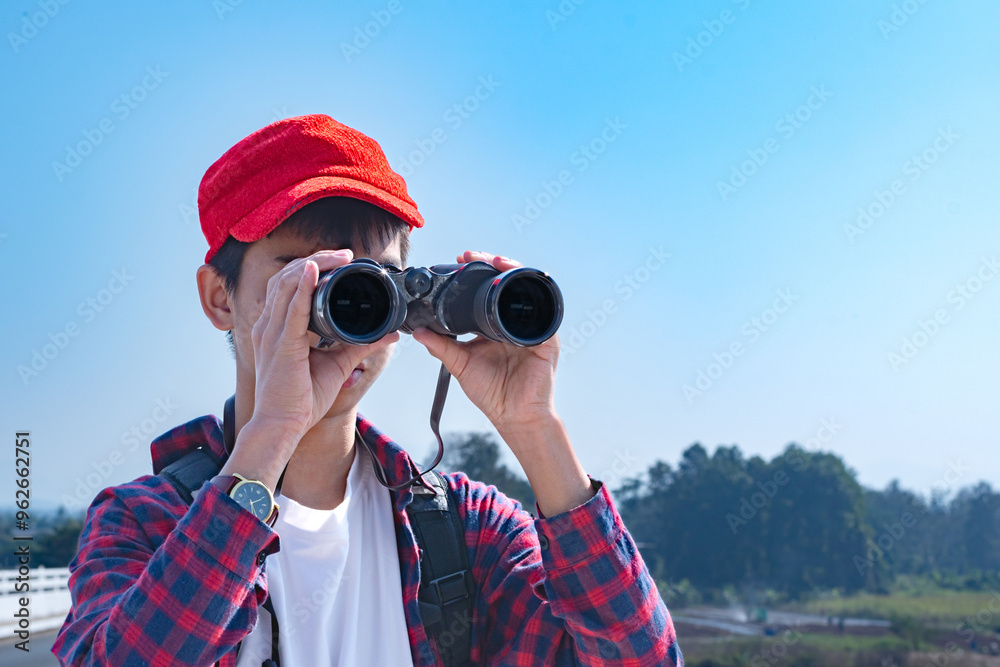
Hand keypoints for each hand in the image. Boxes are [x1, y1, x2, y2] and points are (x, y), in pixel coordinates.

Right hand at [248, 249, 398, 446]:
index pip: (289, 285)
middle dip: (317, 259)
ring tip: (337, 256)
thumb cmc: (300, 400)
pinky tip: (313, 270)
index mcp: (277, 328)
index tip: (340, 261)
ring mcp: (271, 334)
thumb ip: (360, 345)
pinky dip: (301, 287)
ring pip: (287, 284)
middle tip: (344, 254)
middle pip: (287, 277)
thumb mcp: (336, 365)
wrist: (282, 427)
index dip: (312, 267)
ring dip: (313, 265)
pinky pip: (291, 309)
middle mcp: (269, 325)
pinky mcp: (281, 345)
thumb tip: (387, 334)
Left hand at [412, 250, 559, 440]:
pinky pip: (544, 310)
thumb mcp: (461, 364)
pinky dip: (532, 294)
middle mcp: (513, 322)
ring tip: (496, 261)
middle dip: (492, 264)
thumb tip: (418, 332)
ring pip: (525, 289)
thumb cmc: (492, 392)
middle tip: (470, 256)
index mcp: (494, 325)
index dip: (476, 274)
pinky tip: (517, 284)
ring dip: (513, 271)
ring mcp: (531, 328)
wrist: (514, 415)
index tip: (459, 261)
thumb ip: (441, 347)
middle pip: (506, 284)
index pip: (487, 291)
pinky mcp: (546, 338)